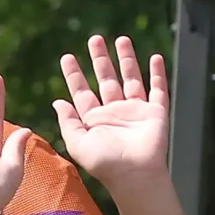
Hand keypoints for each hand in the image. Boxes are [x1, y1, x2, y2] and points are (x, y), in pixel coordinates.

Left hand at [53, 35, 169, 190]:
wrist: (135, 174)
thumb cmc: (105, 164)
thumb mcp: (77, 143)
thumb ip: (67, 122)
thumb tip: (57, 101)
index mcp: (94, 120)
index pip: (82, 92)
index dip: (74, 74)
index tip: (67, 57)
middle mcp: (114, 113)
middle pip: (106, 79)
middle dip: (100, 59)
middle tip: (94, 39)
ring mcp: (135, 112)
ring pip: (130, 78)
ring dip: (126, 59)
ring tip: (121, 39)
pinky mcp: (155, 112)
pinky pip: (158, 89)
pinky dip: (158, 73)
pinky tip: (155, 57)